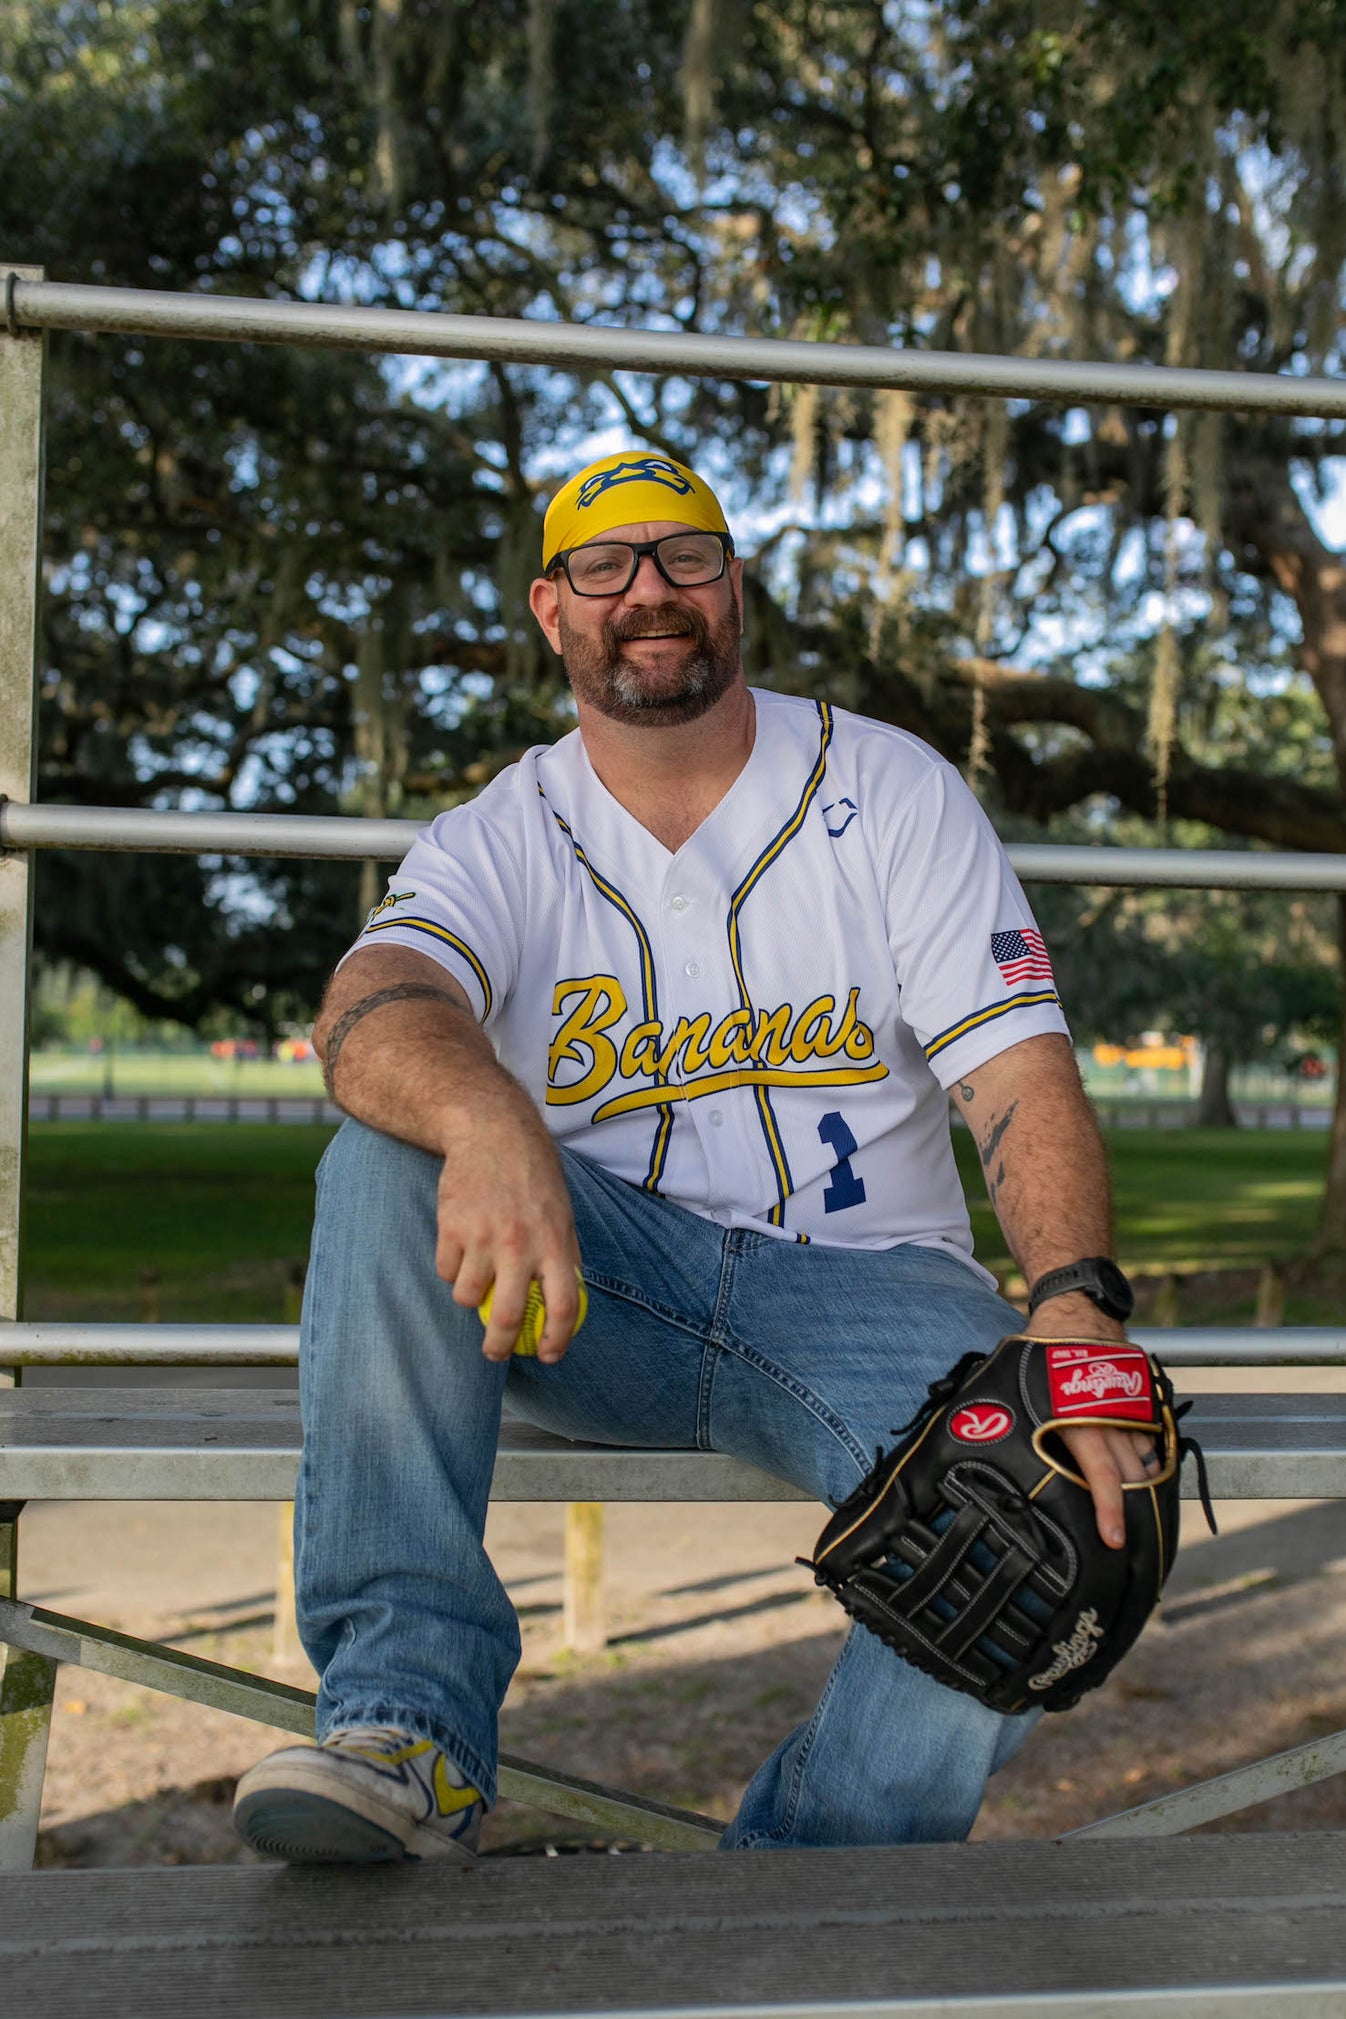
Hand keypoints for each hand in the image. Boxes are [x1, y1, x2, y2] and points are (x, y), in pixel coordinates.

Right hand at [433, 1089, 582, 1365]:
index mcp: (555, 1244)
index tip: (547, 1355)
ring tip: (477, 1279)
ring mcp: (482, 1238)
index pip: (563, 1307)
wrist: (493, 1133)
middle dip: (497, 1346)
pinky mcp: (451, 1228)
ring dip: (470, 1298)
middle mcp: (519, 1246)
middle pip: (505, 1317)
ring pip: (466, 1297)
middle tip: (494, 1352)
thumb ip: (564, 1256)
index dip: (556, 1340)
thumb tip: (565, 1301)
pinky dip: (452, 1270)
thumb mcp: (562, 1214)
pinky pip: (445, 1271)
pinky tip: (461, 1249)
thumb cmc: (534, 1176)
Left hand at [1024, 1296, 1157, 1548]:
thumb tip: (975, 1440)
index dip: (1109, 1511)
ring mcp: (1130, 1410)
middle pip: (1132, 1476)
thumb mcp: (1018, 1383)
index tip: (1114, 1539)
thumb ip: (1009, 1417)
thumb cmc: (1042, 1349)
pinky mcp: (1139, 1401)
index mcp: (1079, 1420)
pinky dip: (1149, 1459)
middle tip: (1134, 1542)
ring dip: (1144, 1487)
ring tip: (1143, 1517)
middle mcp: (1111, 1419)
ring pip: (1145, 1459)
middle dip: (1135, 1510)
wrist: (1076, 1309)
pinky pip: (1149, 1438)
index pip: (1102, 1475)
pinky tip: (1146, 1477)